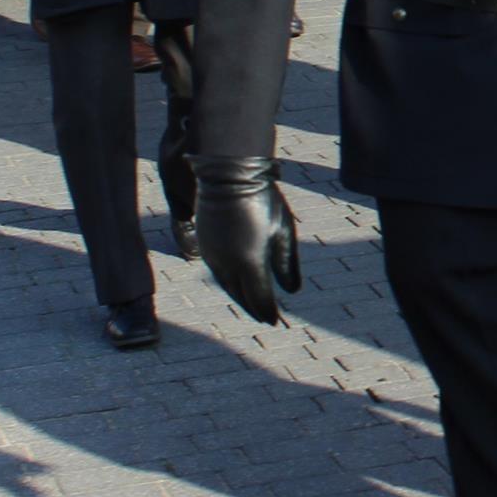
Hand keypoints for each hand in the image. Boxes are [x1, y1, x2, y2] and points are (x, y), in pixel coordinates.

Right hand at [193, 155, 301, 322]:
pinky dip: (227, 283)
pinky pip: (217, 272)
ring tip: (251, 306)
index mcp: (250, 261)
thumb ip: (286, 262)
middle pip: (240, 295)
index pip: (259, 296)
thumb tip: (292, 290)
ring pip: (226, 285)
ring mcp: (212, 254)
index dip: (266, 310)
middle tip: (264, 319)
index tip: (274, 320)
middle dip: (253, 308)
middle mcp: (228, 262)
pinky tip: (235, 285)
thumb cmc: (263, 200)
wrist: (229, 176)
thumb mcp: (283, 230)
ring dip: (239, 298)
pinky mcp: (204, 245)